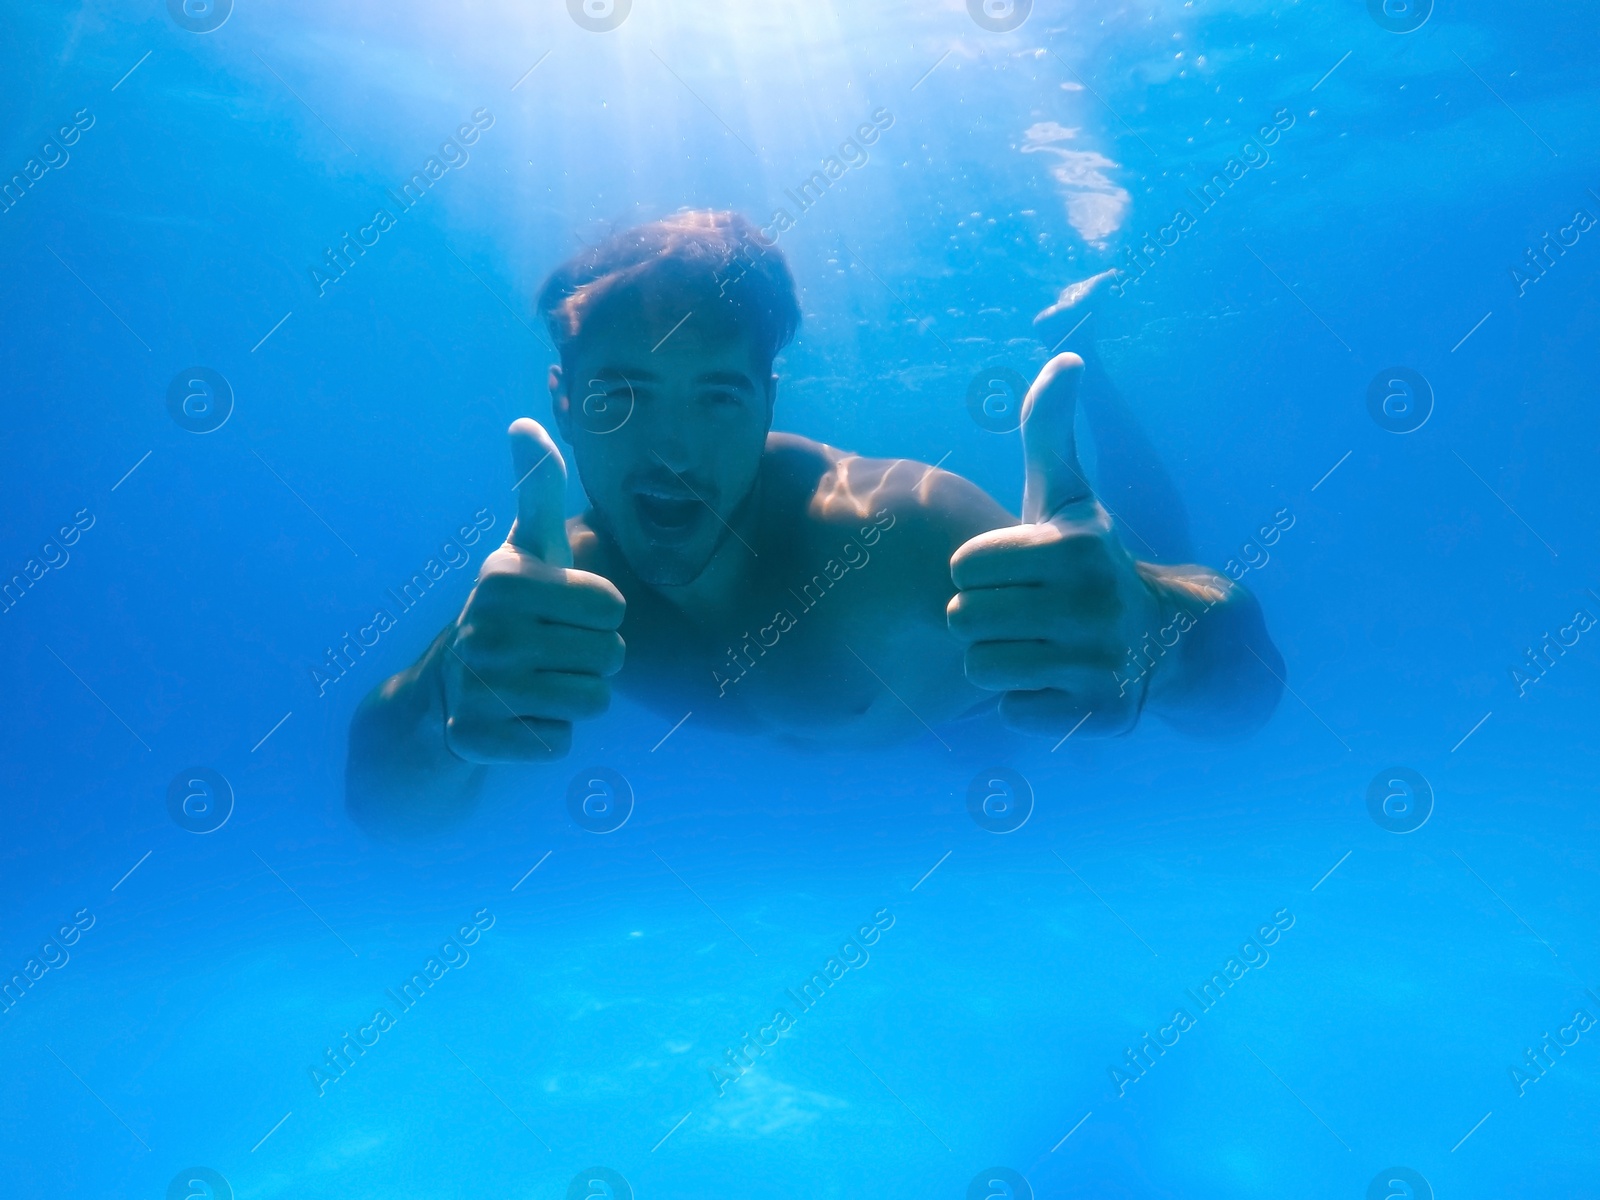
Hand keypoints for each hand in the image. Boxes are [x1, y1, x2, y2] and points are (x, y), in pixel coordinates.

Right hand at [441, 418, 625, 761]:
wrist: (442, 694)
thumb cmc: (509, 613)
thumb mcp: (525, 551)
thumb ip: (538, 491)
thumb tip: (525, 421)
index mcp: (505, 578)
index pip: (613, 606)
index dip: (598, 616)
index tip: (558, 614)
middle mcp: (485, 629)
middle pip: (611, 657)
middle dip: (592, 661)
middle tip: (547, 654)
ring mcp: (477, 687)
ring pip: (593, 702)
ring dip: (575, 700)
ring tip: (535, 685)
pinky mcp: (475, 740)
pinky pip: (561, 743)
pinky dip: (547, 737)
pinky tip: (515, 721)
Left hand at [947, 353, 1159, 736]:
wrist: (1166, 641)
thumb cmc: (1087, 562)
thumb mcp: (1069, 495)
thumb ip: (1048, 430)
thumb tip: (1063, 353)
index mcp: (1074, 546)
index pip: (963, 567)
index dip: (976, 572)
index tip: (1012, 572)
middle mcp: (1092, 602)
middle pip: (963, 619)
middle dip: (980, 618)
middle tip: (1018, 613)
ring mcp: (1098, 662)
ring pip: (981, 668)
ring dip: (997, 661)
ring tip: (1033, 645)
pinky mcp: (1097, 714)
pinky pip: (1011, 711)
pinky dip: (1024, 701)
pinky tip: (1055, 681)